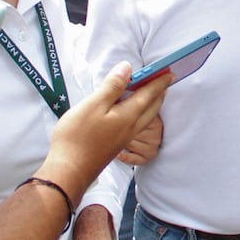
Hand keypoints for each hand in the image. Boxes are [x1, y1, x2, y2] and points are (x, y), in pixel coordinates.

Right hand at [38, 63, 171, 196]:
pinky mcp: (116, 144)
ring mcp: (124, 138)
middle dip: (160, 92)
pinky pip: (137, 125)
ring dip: (152, 103)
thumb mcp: (94, 105)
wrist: (70, 170)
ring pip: (145, 117)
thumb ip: (112, 86)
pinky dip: (142, 113)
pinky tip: (132, 113)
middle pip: (152, 107)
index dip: (159, 81)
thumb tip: (128, 68)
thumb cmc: (78, 136)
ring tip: (152, 94)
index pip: (149, 94)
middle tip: (165, 81)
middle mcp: (132, 127)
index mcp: (129, 115)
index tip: (169, 72)